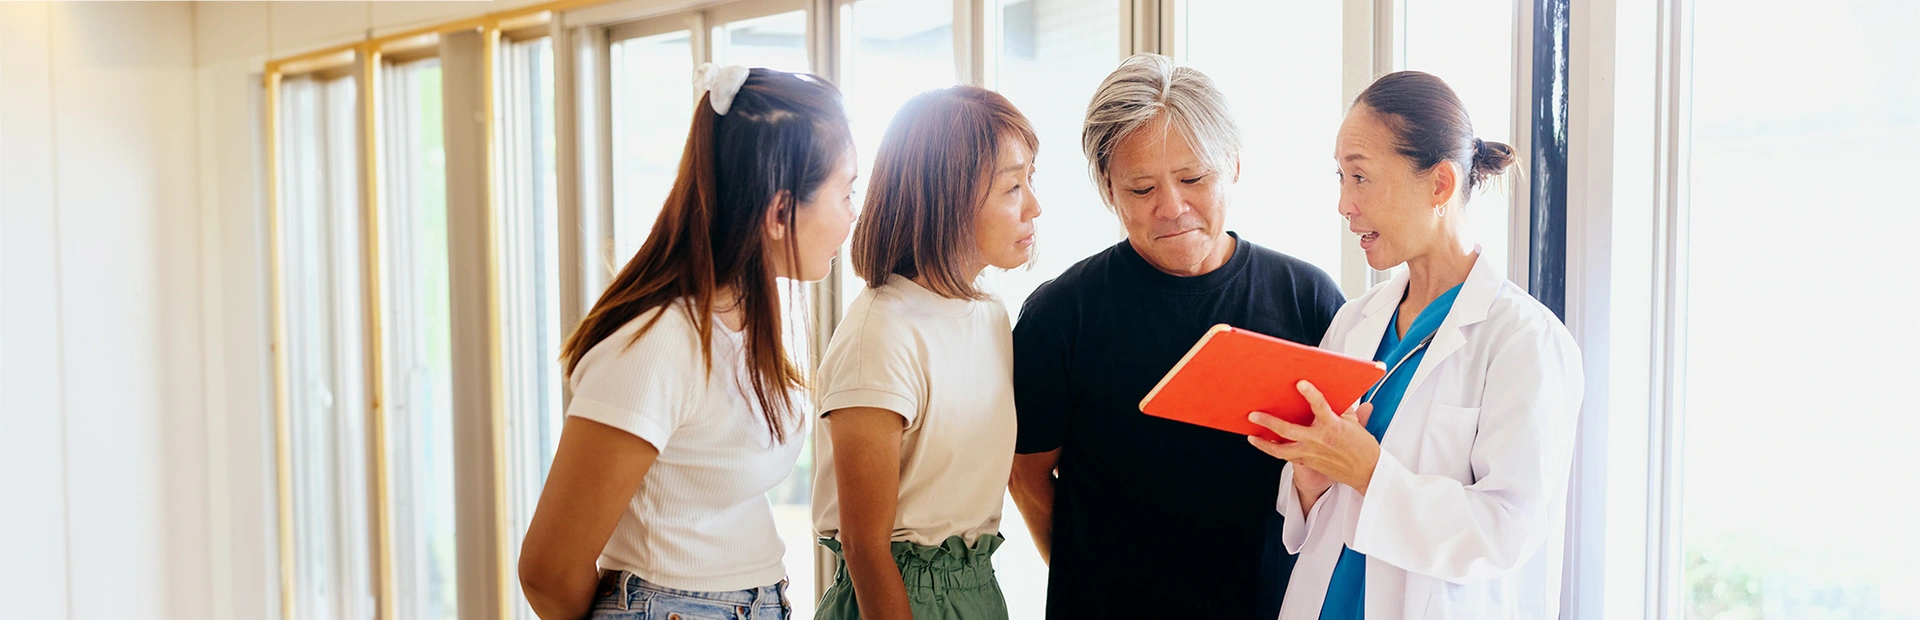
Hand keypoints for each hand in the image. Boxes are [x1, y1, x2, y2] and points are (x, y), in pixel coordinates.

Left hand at [1246, 381, 1382, 494]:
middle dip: (1269, 422)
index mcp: (1333, 427)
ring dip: (1264, 444)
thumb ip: (1341, 408)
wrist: (1367, 472)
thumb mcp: (1354, 423)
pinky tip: (1265, 445)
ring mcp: (1312, 453)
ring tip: (1252, 436)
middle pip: (1289, 431)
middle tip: (1254, 415)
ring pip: (1282, 450)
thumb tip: (1332, 393)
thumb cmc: (1362, 447)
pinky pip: (1287, 457)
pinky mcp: (1309, 462)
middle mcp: (1319, 440)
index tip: (1301, 383)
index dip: (1310, 394)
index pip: (1320, 406)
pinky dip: (1274, 451)